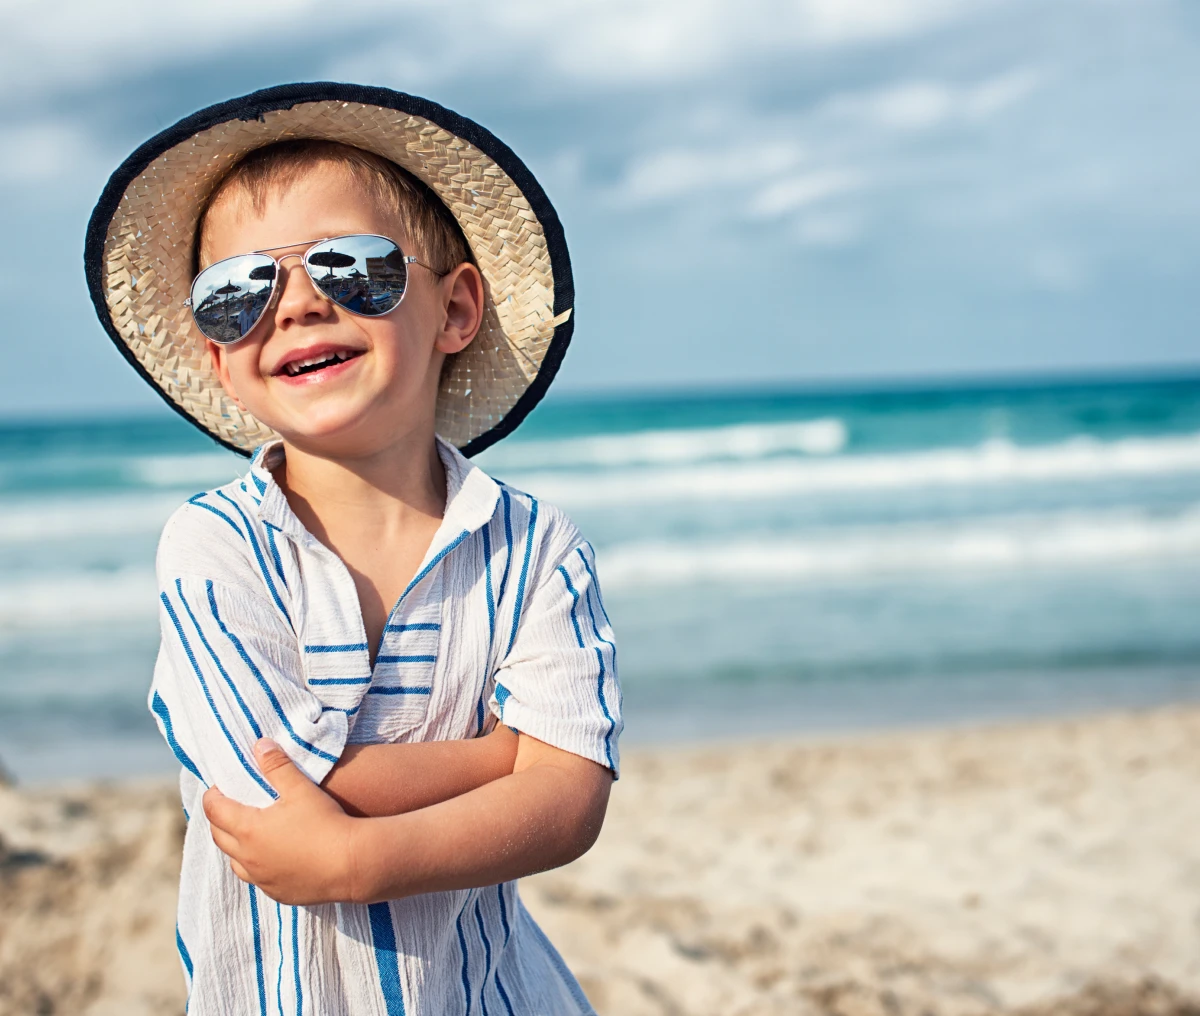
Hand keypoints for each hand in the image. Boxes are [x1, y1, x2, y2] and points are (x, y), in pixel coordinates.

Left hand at [203, 739, 360, 905]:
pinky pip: (255, 879)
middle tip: (230, 805)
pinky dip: (255, 866)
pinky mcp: (277, 893)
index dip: (212, 796)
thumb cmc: (325, 822)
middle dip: (219, 819)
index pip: (215, 810)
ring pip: (235, 862)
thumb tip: (260, 745)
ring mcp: (261, 879)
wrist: (352, 864)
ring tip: (248, 832)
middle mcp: (248, 858)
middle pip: (219, 836)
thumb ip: (278, 765)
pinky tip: (271, 857)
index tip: (219, 787)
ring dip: (235, 845)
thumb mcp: (301, 788)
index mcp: (248, 829)